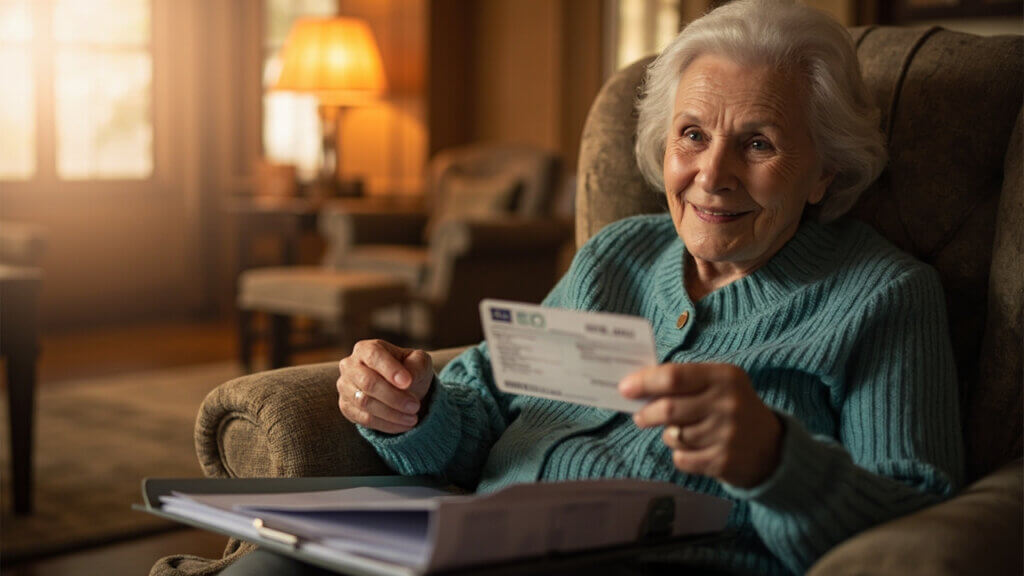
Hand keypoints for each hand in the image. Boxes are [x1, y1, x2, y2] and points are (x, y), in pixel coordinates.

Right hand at [337, 339, 433, 433]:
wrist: (402, 389)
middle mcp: (350, 365)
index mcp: (366, 348)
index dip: (390, 370)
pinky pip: (363, 419)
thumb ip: (417, 365)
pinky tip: (403, 425)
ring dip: (392, 413)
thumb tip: (408, 378)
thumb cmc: (410, 370)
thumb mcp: (419, 362)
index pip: (374, 356)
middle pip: (368, 382)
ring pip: (365, 403)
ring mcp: (345, 387)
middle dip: (394, 397)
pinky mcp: (346, 406)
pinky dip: (386, 424)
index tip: (408, 382)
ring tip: (413, 418)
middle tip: (415, 406)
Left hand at [619, 363, 781, 487]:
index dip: (644, 382)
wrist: (771, 447)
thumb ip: (682, 382)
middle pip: (668, 409)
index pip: (674, 377)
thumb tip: (636, 386)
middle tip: (640, 416)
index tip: (624, 388)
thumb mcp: (717, 385)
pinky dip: (680, 455)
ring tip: (682, 432)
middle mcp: (728, 403)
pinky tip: (696, 449)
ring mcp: (728, 434)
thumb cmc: (731, 408)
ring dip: (669, 435)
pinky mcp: (724, 461)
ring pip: (673, 436)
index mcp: (724, 376)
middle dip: (646, 414)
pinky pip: (681, 459)